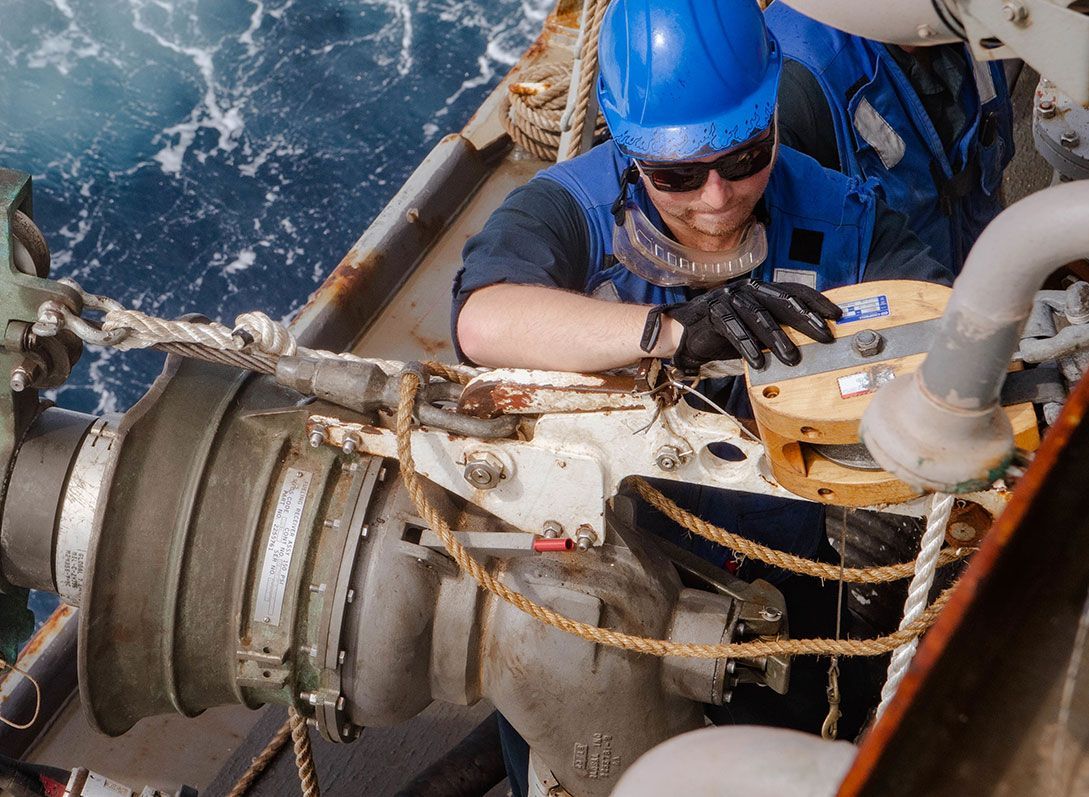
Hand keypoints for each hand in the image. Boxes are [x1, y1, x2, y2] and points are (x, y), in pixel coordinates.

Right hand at [665, 279, 842, 370]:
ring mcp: (729, 299)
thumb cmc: (726, 331)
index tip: (836, 315)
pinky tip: (758, 361)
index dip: (816, 301)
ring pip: (758, 315)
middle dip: (805, 318)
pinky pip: (733, 329)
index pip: (794, 290)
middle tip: (823, 336)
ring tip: (792, 357)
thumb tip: (810, 337)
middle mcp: (747, 289)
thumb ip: (778, 325)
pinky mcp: (713, 313)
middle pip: (781, 300)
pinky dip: (747, 346)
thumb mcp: (757, 327)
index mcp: (760, 289)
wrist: (687, 331)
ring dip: (777, 338)